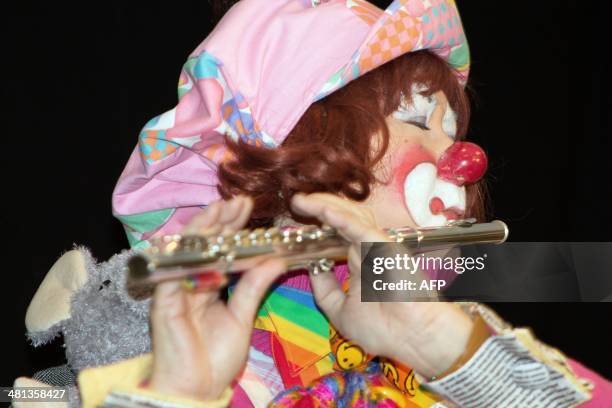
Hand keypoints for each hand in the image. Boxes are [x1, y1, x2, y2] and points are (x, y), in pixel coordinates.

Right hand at [147, 196, 285, 399]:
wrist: (196, 390)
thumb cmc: (216, 358)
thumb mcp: (242, 316)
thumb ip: (254, 286)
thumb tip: (276, 259)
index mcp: (208, 284)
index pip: (220, 248)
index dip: (232, 227)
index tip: (248, 208)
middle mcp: (190, 282)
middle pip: (204, 244)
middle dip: (220, 219)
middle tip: (239, 201)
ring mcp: (175, 290)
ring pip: (187, 251)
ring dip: (204, 228)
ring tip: (222, 208)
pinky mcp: (164, 302)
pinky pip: (176, 273)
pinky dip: (192, 257)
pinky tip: (207, 242)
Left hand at [291, 193, 473, 378]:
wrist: (415, 339)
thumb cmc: (385, 329)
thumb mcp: (340, 311)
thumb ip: (325, 289)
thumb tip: (313, 267)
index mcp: (358, 261)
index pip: (335, 235)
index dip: (316, 226)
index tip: (293, 223)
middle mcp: (366, 249)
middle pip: (340, 218)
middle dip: (317, 206)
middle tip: (296, 202)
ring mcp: (375, 245)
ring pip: (349, 215)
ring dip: (325, 205)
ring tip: (303, 200)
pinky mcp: (383, 246)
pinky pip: (358, 226)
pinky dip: (339, 217)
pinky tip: (321, 210)